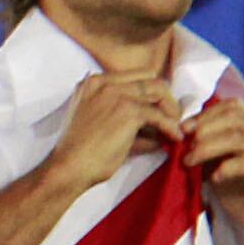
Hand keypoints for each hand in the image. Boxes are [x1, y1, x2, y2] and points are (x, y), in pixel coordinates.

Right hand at [43, 65, 184, 194]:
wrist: (68, 168)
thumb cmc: (80, 154)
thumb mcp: (100, 127)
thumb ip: (126, 121)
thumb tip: (159, 131)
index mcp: (93, 83)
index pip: (135, 76)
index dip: (151, 92)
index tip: (160, 108)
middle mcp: (104, 82)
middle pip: (150, 79)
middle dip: (165, 99)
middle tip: (173, 118)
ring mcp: (116, 94)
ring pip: (159, 91)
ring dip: (171, 110)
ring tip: (175, 128)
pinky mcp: (128, 111)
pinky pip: (159, 116)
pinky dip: (170, 127)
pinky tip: (174, 138)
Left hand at [187, 94, 243, 244]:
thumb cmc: (242, 193)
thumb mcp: (220, 164)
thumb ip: (208, 146)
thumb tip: (181, 133)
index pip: (233, 107)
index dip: (205, 114)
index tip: (183, 128)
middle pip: (234, 118)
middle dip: (204, 129)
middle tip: (184, 145)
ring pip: (238, 139)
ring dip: (208, 148)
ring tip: (190, 161)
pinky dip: (225, 168)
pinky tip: (214, 178)